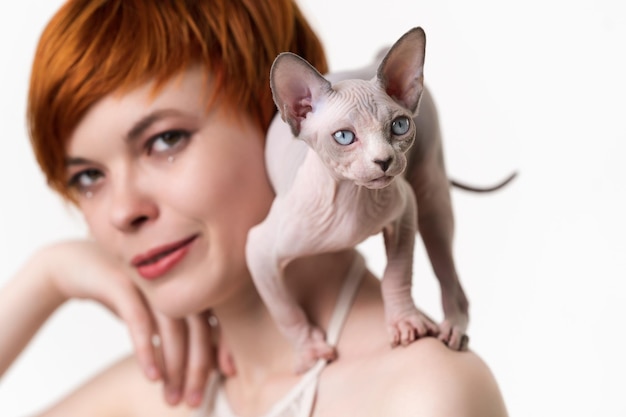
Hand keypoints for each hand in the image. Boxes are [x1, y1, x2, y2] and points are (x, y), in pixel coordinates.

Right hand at [42, 239, 233, 406]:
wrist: (74, 264)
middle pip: (198, 325)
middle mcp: (176, 275)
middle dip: (198, 367)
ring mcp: (151, 276)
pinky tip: (152, 377)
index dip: (225, 343)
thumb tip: (208, 360)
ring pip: (173, 327)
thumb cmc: (125, 293)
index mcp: (189, 279)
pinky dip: (147, 350)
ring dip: (174, 367)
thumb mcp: (156, 308)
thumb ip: (181, 325)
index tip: (228, 373)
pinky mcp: (123, 281)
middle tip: (193, 402)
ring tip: (172, 398)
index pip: (218, 314)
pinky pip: (140, 321)